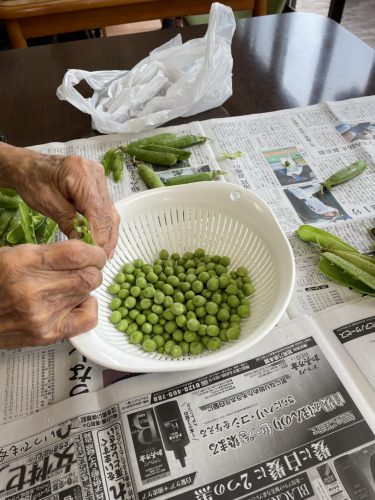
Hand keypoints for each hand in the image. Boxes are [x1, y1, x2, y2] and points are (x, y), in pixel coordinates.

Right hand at [0, 240, 106, 347]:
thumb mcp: (13, 255)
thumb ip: (49, 252)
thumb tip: (83, 251)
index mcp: (23, 263)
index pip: (77, 254)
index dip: (93, 252)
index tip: (93, 252)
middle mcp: (34, 290)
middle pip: (89, 275)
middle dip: (92, 269)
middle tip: (85, 268)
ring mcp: (43, 315)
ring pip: (89, 293)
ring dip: (85, 286)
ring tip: (70, 285)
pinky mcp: (48, 334)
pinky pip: (88, 318)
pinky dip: (87, 307)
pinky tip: (75, 302)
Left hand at [1, 144, 119, 257]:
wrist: (30, 167)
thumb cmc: (33, 181)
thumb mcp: (48, 204)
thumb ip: (68, 223)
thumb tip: (84, 246)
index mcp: (81, 174)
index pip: (96, 210)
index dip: (99, 234)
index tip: (97, 254)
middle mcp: (96, 174)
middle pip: (107, 211)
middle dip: (106, 237)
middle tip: (102, 258)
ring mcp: (100, 178)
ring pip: (110, 211)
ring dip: (109, 234)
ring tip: (105, 254)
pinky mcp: (100, 185)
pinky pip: (107, 208)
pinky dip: (105, 225)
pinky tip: (104, 241)